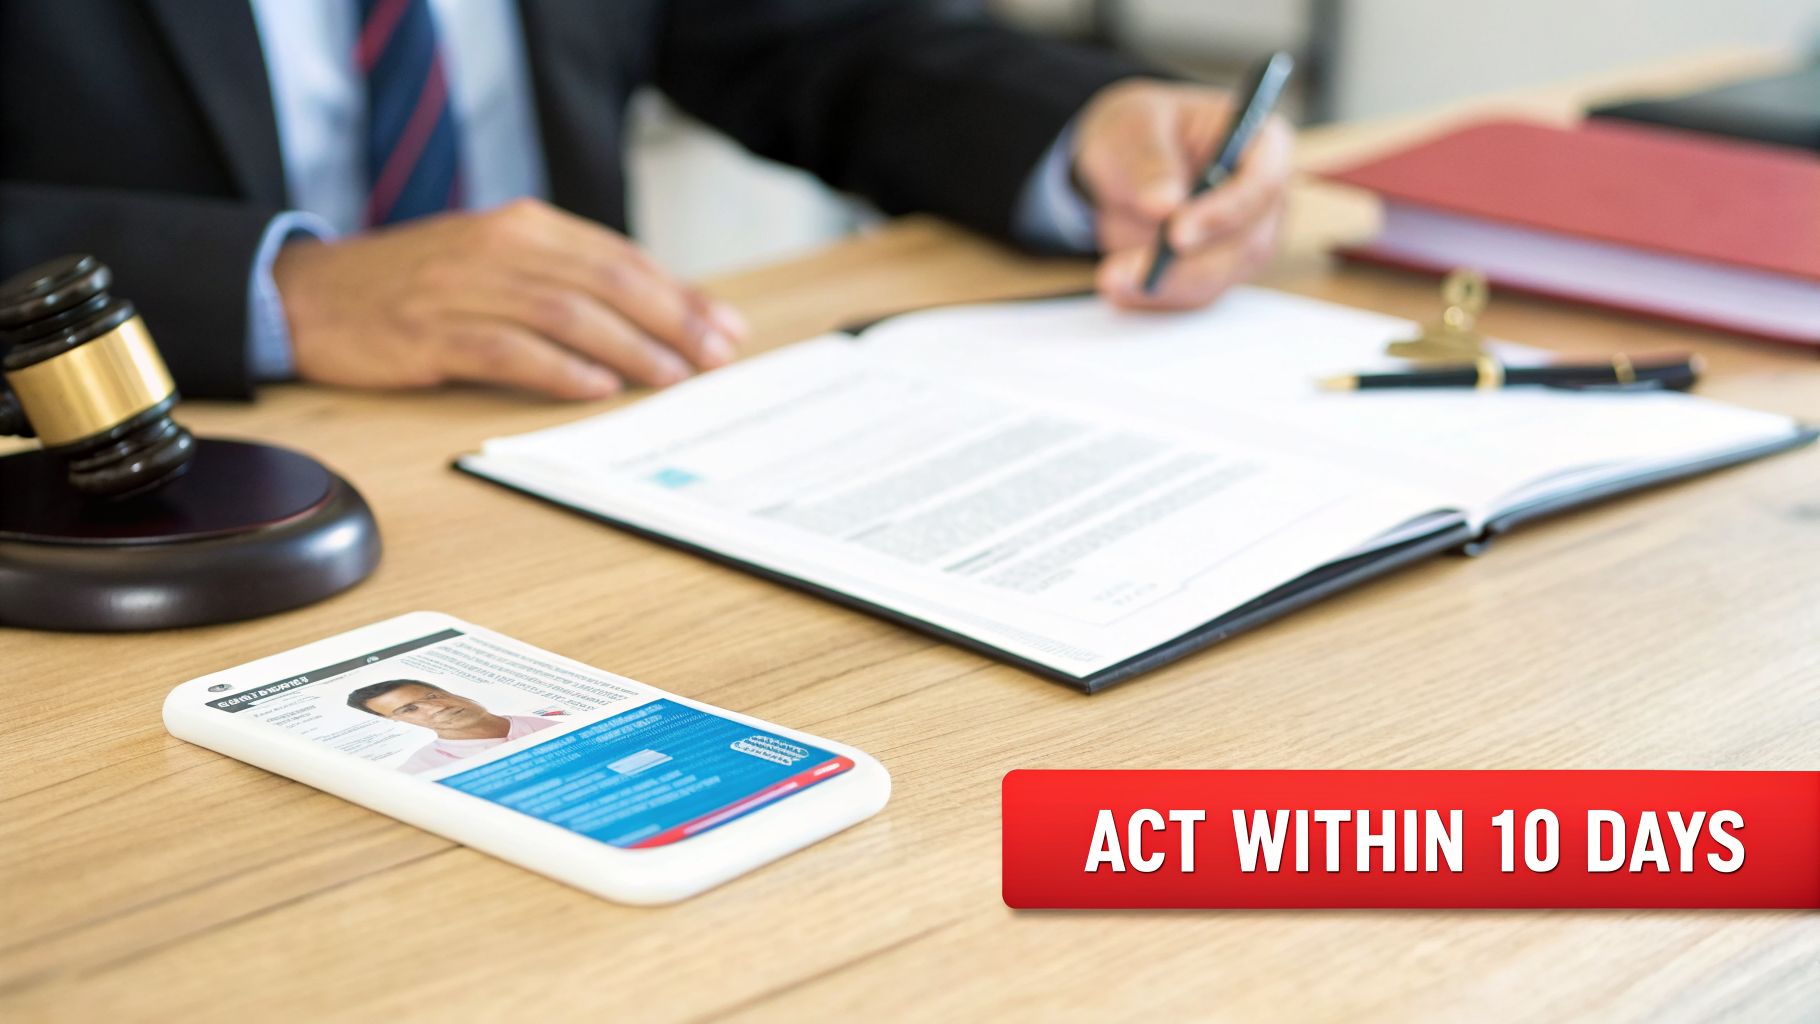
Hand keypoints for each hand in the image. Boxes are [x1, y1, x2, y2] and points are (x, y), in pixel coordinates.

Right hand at [273, 198, 748, 398]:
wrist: (309, 292)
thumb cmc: (415, 284)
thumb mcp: (495, 262)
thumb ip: (564, 280)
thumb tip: (652, 318)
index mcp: (523, 227)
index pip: (620, 259)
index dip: (680, 295)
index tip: (725, 328)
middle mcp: (500, 249)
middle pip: (606, 284)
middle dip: (673, 321)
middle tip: (716, 357)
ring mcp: (463, 290)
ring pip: (567, 316)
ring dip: (631, 348)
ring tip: (672, 377)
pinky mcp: (431, 333)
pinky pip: (507, 351)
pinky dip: (558, 370)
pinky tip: (598, 388)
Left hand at [1071, 79, 1292, 309]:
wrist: (1120, 164)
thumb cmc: (1139, 131)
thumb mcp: (1134, 127)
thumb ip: (1151, 161)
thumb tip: (1166, 203)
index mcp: (1262, 143)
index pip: (1264, 181)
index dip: (1225, 212)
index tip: (1176, 233)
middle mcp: (1264, 198)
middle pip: (1247, 243)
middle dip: (1186, 263)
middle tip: (1128, 270)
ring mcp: (1246, 239)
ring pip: (1219, 276)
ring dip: (1166, 285)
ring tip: (1112, 278)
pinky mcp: (1219, 270)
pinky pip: (1193, 294)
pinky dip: (1155, 296)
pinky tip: (1119, 289)